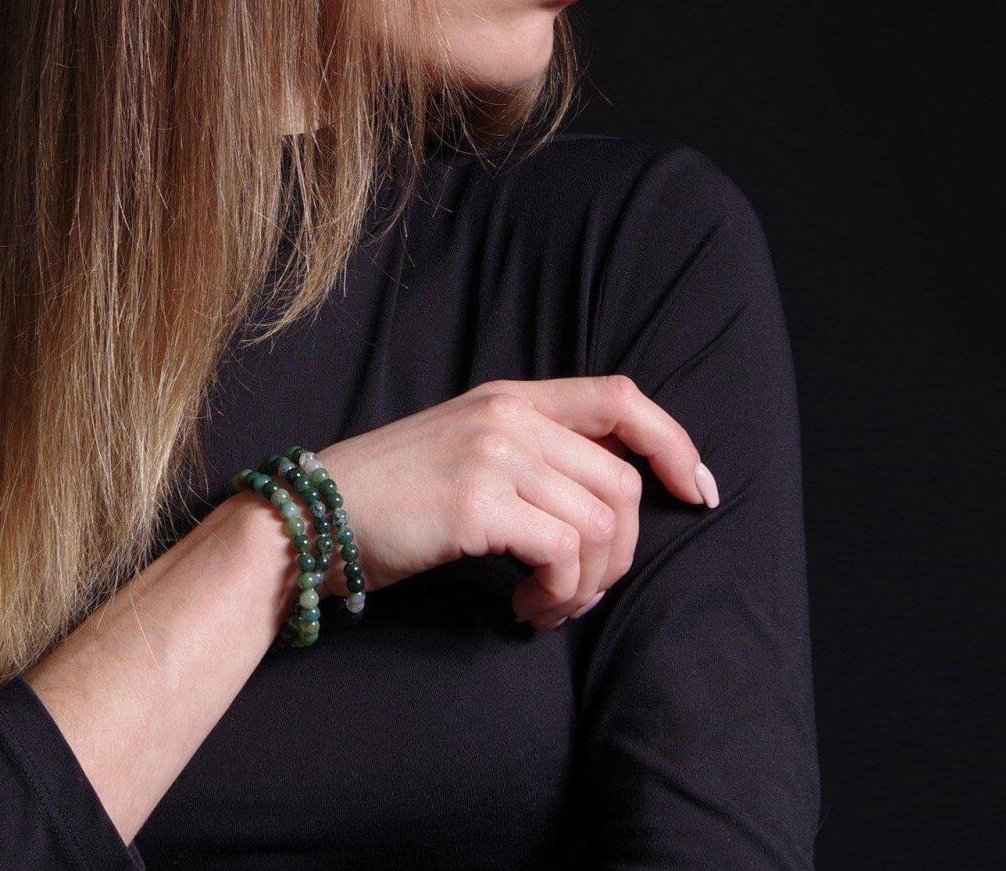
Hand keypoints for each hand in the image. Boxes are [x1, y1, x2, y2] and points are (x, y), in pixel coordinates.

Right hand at [315, 376, 714, 630]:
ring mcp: (492, 454)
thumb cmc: (389, 500)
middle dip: (622, 552)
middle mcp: (508, 416)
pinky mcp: (476, 502)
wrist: (310, 520)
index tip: (695, 492)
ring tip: (547, 604)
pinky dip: (558, 593)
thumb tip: (612, 501)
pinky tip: (524, 607)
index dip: (674, 443)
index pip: (622, 399)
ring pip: (599, 523)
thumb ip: (532, 455)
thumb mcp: (466, 451)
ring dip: (586, 582)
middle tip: (581, 592)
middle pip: (622, 480)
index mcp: (510, 398)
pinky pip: (561, 552)